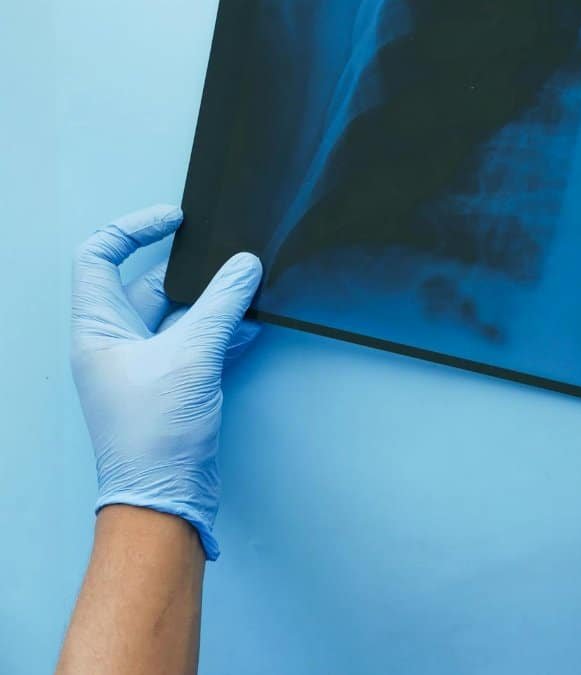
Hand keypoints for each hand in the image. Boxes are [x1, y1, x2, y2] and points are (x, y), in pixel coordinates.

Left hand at [70, 205, 262, 559]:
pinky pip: (200, 343)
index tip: (174, 220)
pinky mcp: (175, 385)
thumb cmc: (152, 437)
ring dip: (214, 303)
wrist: (165, 497)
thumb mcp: (189, 356)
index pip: (100, 257)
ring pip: (181, 315)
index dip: (133, 230)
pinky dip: (225, 332)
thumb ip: (221, 306)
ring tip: (247, 288)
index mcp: (98, 328)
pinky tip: (251, 325)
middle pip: (150, 285)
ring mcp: (146, 365)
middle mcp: (117, 343)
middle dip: (191, 271)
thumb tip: (243, 267)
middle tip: (227, 256)